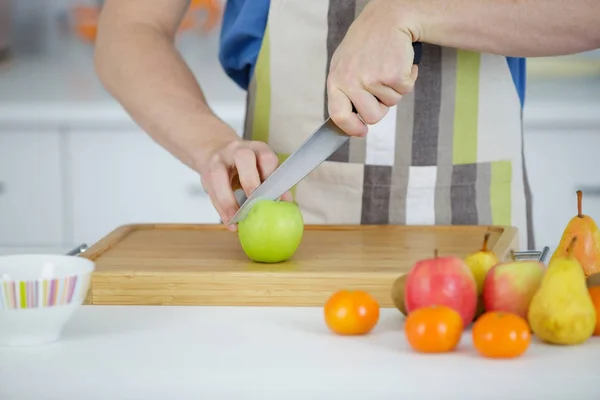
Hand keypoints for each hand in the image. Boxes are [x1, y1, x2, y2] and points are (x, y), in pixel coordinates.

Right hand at [199, 139, 292, 230]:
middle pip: (243, 157)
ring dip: (228, 199)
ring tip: (237, 218)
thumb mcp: (260, 168)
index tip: (278, 197)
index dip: (272, 176)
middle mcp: (237, 149)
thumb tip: (288, 203)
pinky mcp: (206, 174)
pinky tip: (230, 222)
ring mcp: (219, 160)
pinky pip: (211, 192)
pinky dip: (221, 209)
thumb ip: (272, 183)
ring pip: (218, 175)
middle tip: (255, 201)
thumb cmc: (245, 166)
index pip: (267, 157)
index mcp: (257, 149)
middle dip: (249, 180)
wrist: (216, 152)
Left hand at [326, 0, 418, 136]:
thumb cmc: (367, 43)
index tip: (361, 131)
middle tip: (381, 84)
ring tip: (388, 66)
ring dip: (394, 89)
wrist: (388, 18)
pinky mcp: (392, 75)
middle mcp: (351, 80)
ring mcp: (371, 78)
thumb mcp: (346, 65)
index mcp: (336, 80)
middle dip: (381, 106)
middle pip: (371, 117)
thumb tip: (353, 122)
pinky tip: (400, 62)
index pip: (338, 116)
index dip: (351, 128)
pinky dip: (408, 78)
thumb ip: (346, 92)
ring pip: (391, 104)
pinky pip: (405, 91)